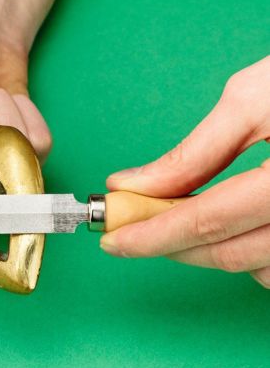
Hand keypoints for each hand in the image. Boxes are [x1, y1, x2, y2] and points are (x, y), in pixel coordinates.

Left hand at [101, 56, 269, 287]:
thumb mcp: (252, 100)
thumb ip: (193, 152)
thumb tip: (133, 183)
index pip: (206, 221)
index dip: (151, 236)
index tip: (114, 240)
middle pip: (226, 251)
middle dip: (169, 244)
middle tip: (132, 229)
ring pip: (253, 266)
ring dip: (207, 250)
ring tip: (177, 220)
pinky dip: (245, 251)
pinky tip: (229, 227)